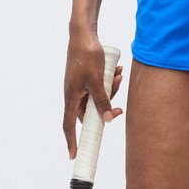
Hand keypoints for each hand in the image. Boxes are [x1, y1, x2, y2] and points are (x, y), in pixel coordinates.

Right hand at [63, 29, 123, 158]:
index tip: (74, 155)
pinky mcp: (86, 78)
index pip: (69, 125)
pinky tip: (117, 71)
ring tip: (118, 77)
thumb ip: (102, 100)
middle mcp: (74, 94)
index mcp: (71, 97)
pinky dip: (109, 82)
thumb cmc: (86, 55)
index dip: (72, 141)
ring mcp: (80, 86)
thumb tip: (108, 119)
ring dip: (110, 91)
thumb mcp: (97, 80)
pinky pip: (99, 87)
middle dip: (106, 108)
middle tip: (119, 110)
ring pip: (97, 99)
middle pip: (90, 112)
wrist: (84, 34)